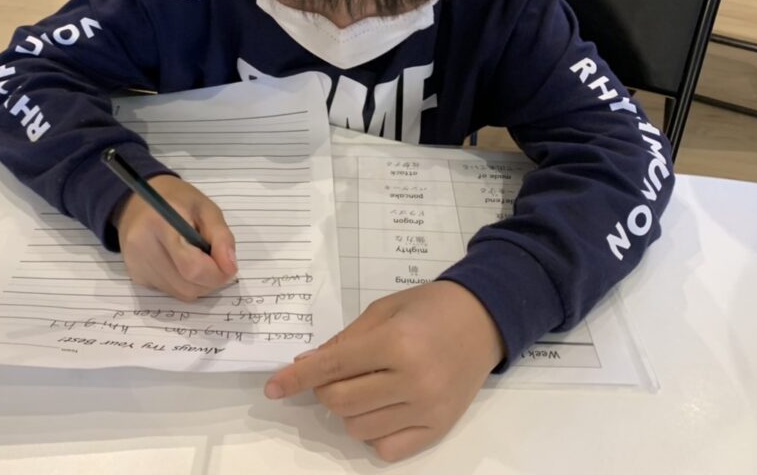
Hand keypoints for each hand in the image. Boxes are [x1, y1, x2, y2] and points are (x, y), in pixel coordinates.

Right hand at [114, 175, 236, 300]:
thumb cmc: (177, 200)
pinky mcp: (136, 277)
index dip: (217, 272)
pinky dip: (184, 282)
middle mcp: (143, 249)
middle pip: (188, 286)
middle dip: (211, 280)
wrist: (137, 202)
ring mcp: (137, 266)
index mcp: (160, 224)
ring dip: (199, 283)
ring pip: (181, 293)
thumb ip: (221, 237)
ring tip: (198, 257)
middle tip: (215, 259)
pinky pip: (170, 291)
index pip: (192, 268)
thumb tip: (230, 268)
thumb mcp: (206, 208)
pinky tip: (181, 262)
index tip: (228, 263)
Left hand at [264, 281, 504, 461]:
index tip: (272, 388)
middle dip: (325, 389)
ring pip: (358, 428)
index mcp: (396, 343)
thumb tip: (306, 366)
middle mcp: (412, 381)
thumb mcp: (383, 310)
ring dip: (349, 410)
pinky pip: (386, 449)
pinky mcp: (439, 428)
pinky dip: (373, 433)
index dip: (297, 379)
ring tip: (368, 385)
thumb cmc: (430, 306)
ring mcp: (427, 409)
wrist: (484, 319)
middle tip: (339, 372)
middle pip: (340, 402)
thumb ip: (344, 341)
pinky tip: (384, 408)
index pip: (332, 368)